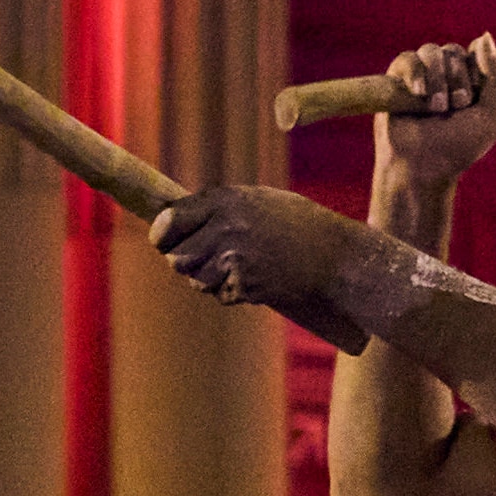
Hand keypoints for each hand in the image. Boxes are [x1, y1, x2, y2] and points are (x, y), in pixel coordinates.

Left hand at [151, 182, 358, 313]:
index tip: (161, 240)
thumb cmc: (298, 224)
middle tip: (198, 259)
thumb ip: (219, 207)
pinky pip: (220, 295)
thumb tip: (178, 219)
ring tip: (230, 269)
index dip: (162, 234)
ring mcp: (235, 260)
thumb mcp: (257, 200)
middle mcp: (225, 228)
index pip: (171, 220)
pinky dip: (229, 292)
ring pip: (196, 280)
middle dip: (184, 261)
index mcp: (225, 201)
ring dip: (205, 279)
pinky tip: (251, 280)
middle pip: (178, 256)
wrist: (334, 256)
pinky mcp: (246, 286)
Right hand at [374, 36, 495, 188]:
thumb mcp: (492, 115)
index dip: (477, 73)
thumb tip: (485, 35)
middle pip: (455, 51)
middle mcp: (447, 75)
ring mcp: (422, 75)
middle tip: (455, 108)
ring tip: (436, 108)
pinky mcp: (398, 78)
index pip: (477, 54)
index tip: (473, 101)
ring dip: (438, 80)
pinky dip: (415, 73)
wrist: (421, 167)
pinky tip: (418, 93)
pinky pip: (408, 58)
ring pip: (432, 51)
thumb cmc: (458, 147)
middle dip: (457, 80)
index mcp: (472, 81)